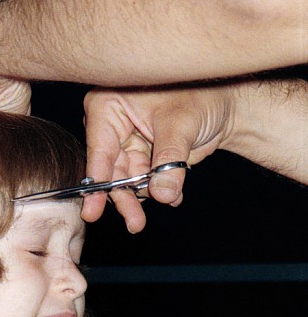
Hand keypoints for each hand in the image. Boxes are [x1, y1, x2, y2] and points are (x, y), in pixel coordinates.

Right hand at [81, 83, 237, 230]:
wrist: (224, 104)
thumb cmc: (200, 95)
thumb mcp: (182, 124)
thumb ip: (170, 160)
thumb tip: (161, 194)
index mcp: (109, 106)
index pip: (99, 149)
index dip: (97, 180)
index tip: (92, 210)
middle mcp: (113, 126)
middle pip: (110, 171)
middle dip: (124, 197)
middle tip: (134, 222)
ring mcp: (128, 144)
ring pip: (126, 181)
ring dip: (143, 197)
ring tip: (166, 201)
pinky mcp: (143, 159)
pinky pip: (144, 183)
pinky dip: (159, 192)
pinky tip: (174, 195)